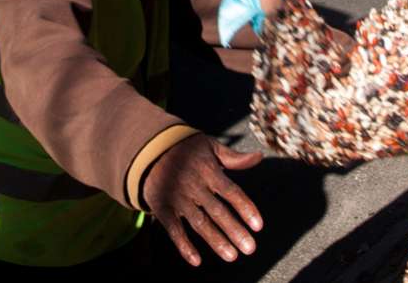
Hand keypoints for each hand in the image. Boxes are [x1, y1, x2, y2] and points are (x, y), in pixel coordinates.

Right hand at [142, 133, 262, 265]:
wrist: (148, 149)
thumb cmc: (185, 149)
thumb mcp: (209, 146)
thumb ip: (233, 157)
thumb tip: (259, 158)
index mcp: (208, 170)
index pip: (231, 191)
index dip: (245, 208)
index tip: (258, 226)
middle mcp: (194, 185)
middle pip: (217, 211)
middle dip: (234, 230)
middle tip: (249, 248)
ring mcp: (177, 198)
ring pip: (199, 223)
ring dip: (216, 240)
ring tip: (231, 256)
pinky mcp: (162, 207)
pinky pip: (174, 229)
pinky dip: (184, 245)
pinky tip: (196, 260)